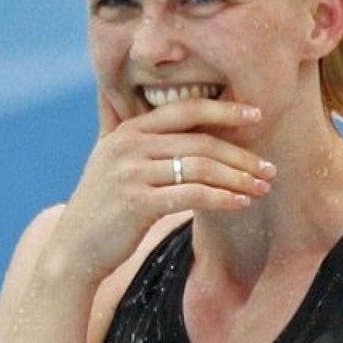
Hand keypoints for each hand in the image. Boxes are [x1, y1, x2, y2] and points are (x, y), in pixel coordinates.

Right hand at [42, 90, 274, 285]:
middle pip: (200, 141)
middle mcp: (128, 146)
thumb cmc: (100, 206)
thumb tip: (114, 93)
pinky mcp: (137, 204)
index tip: (257, 114)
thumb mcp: (105, 157)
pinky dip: (222, 198)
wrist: (74, 250)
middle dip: (241, 154)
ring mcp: (131, 174)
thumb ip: (118, 126)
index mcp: (128, 130)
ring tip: (262, 187)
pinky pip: (192, 195)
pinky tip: (241, 203)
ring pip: (200, 167)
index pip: (185, 109)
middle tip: (269, 167)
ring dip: (238, 178)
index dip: (224, 110)